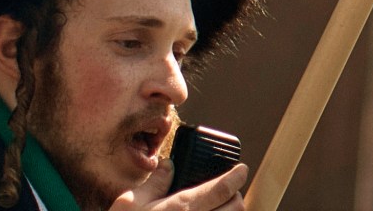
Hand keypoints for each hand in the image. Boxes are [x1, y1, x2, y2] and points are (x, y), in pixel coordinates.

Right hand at [111, 162, 248, 210]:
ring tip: (220, 206)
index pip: (222, 188)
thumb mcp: (131, 204)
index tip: (241, 169)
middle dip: (236, 196)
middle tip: (229, 191)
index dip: (237, 175)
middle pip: (236, 207)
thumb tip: (167, 165)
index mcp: (182, 208)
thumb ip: (154, 183)